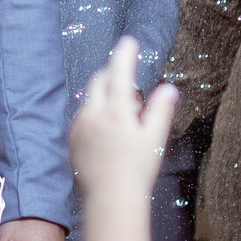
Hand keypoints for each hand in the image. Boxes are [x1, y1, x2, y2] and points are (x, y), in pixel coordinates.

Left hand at [70, 38, 177, 207]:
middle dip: (113, 75)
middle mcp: (92, 114)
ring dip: (105, 98)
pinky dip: (95, 114)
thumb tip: (168, 88)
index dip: (124, 54)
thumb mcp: (154, 139)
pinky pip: (83, 117)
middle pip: (99, 81)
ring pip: (91, 99)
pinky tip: (109, 134)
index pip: (119, 72)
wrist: (110, 199)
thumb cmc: (137, 170)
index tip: (128, 41)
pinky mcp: (72, 139)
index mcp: (115, 111)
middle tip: (132, 90)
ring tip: (125, 121)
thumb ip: (160, 110)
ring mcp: (79, 126)